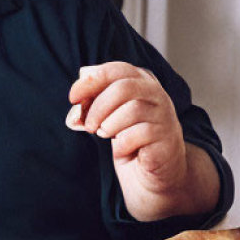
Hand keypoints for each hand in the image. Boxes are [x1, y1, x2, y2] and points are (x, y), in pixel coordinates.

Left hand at [67, 62, 218, 220]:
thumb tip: (75, 113)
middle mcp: (155, 94)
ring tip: (105, 135)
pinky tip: (120, 151)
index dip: (90, 82)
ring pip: (132, 110)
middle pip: (123, 88)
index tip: (72, 98)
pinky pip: (138, 134)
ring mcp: (164, 114)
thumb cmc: (126, 136)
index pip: (115, 70)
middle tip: (89, 126)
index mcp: (139, 82)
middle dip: (98, 107)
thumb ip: (89, 109)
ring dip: (109, 126)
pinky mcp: (166, 136)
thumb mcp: (105, 118)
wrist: (152, 168)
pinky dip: (121, 145)